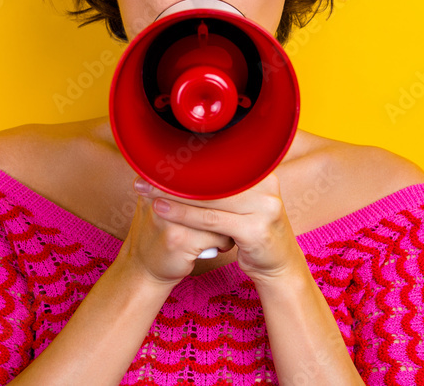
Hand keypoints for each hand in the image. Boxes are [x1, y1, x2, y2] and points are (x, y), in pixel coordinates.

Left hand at [132, 174, 307, 283]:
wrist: (278, 265)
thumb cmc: (253, 231)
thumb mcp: (244, 201)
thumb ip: (225, 184)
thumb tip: (188, 162)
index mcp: (261, 171)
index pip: (218, 160)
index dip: (187, 159)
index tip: (158, 158)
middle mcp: (266, 185)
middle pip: (212, 177)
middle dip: (175, 174)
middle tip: (145, 170)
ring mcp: (264, 207)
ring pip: (208, 197)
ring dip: (173, 193)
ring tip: (146, 189)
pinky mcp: (255, 230)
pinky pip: (212, 220)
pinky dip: (184, 215)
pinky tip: (162, 210)